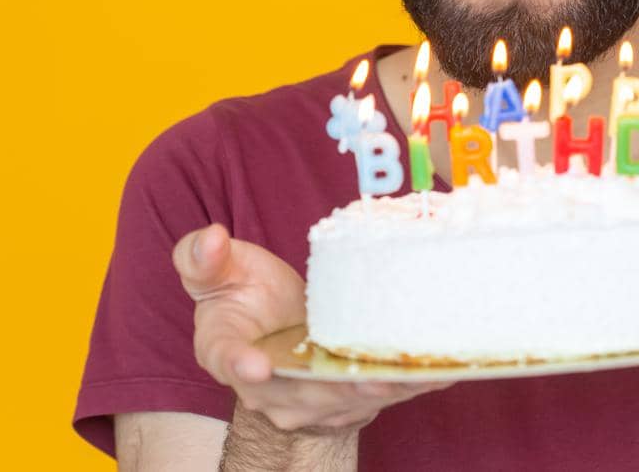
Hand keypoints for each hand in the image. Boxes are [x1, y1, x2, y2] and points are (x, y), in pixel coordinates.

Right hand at [173, 223, 450, 431]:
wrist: (269, 324)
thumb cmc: (241, 292)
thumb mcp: (217, 268)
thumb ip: (203, 256)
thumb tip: (211, 236)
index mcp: (224, 350)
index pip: (230, 360)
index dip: (242, 365)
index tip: (258, 365)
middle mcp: (264, 388)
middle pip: (301, 392)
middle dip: (338, 389)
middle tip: (373, 378)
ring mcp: (305, 400)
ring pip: (344, 401)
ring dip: (381, 391)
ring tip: (415, 376)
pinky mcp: (341, 401)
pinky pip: (373, 399)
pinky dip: (405, 388)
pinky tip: (436, 374)